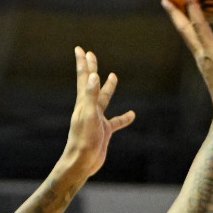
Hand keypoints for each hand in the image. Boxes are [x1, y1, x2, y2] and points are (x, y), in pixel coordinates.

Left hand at [58, 47, 135, 179]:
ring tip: (113, 76)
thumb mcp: (88, 116)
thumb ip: (90, 96)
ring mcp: (97, 119)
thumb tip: (93, 75)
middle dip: (91, 68)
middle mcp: (89, 108)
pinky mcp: (104, 131)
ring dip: (107, 88)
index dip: (83, 63)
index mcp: (84, 103)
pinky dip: (123, 118)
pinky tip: (132, 115)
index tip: (81, 49)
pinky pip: (116, 122)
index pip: (84, 78)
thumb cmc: (83, 140)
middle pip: (92, 84)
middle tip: (91, 54)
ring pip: (104, 100)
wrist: (82, 163)